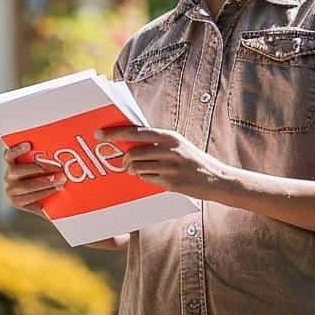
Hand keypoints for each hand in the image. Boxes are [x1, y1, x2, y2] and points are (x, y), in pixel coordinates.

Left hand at [2, 141, 65, 215]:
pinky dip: (18, 150)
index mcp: (19, 201)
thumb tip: (71, 200)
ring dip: (37, 168)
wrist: (30, 172)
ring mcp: (9, 174)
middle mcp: (11, 189)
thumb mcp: (47, 200)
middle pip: (25, 187)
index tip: (60, 188)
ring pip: (17, 172)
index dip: (46, 193)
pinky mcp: (8, 159)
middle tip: (61, 177)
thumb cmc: (42, 189)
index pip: (30, 199)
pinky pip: (9, 155)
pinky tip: (28, 146)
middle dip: (45, 182)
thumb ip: (54, 202)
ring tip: (53, 165)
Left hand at [96, 125, 222, 198]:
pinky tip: (154, 177)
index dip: (115, 133)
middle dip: (124, 160)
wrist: (216, 179)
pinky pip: (147, 179)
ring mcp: (170, 167)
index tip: (98, 134)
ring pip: (138, 168)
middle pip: (133, 153)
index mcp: (169, 137)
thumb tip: (130, 142)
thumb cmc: (193, 161)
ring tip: (137, 171)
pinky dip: (145, 179)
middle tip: (123, 164)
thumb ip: (157, 143)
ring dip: (133, 171)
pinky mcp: (171, 182)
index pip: (135, 132)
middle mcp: (170, 149)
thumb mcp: (177, 145)